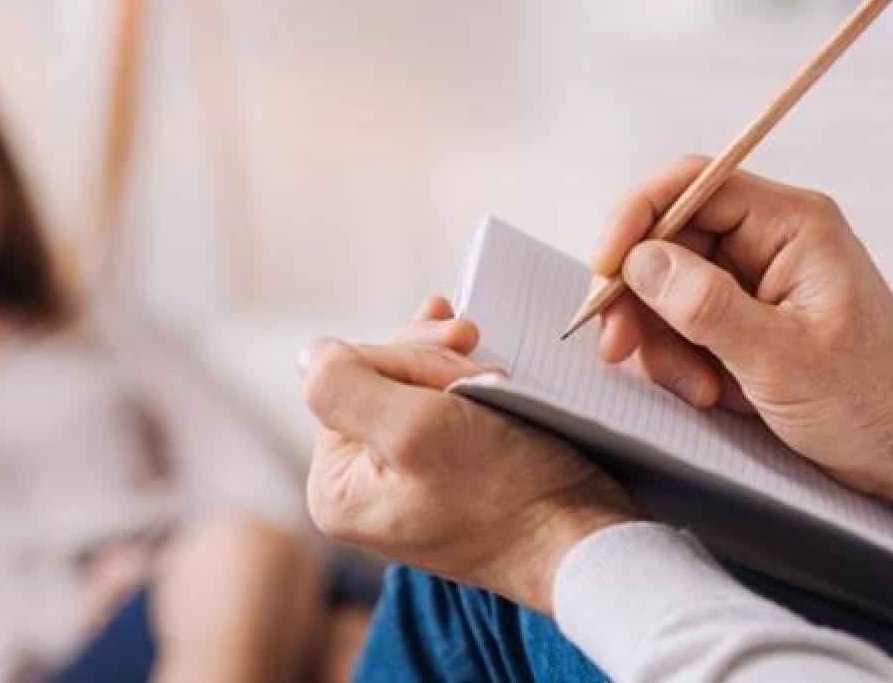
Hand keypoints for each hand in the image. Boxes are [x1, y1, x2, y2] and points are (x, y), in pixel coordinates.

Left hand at [300, 297, 637, 612]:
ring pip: (410, 386)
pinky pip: (438, 406)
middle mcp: (360, 488)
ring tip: (494, 373)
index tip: (459, 361)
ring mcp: (402, 481)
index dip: (404, 359)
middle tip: (482, 359)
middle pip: (375, 380)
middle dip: (429, 362)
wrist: (584, 538)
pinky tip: (479, 363)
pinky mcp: (444, 473)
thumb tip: (307, 353)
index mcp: (335, 488)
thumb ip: (344, 386)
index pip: (346, 379)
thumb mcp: (414, 430)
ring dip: (452, 367)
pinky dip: (461, 380)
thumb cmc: (509, 493)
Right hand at [595, 155, 892, 510]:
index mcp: (793, 226)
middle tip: (618, 346)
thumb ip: (707, 305)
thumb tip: (641, 261)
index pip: (693, 185)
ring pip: (663, 287)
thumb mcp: (782, 359)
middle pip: (667, 239)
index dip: (636, 217)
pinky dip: (675, 358)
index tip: (604, 267)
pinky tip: (705, 391)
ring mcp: (752, 281)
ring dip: (659, 340)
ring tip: (695, 388)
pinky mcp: (740, 319)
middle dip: (637, 296)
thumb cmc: (872, 405)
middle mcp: (769, 242)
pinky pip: (678, 322)